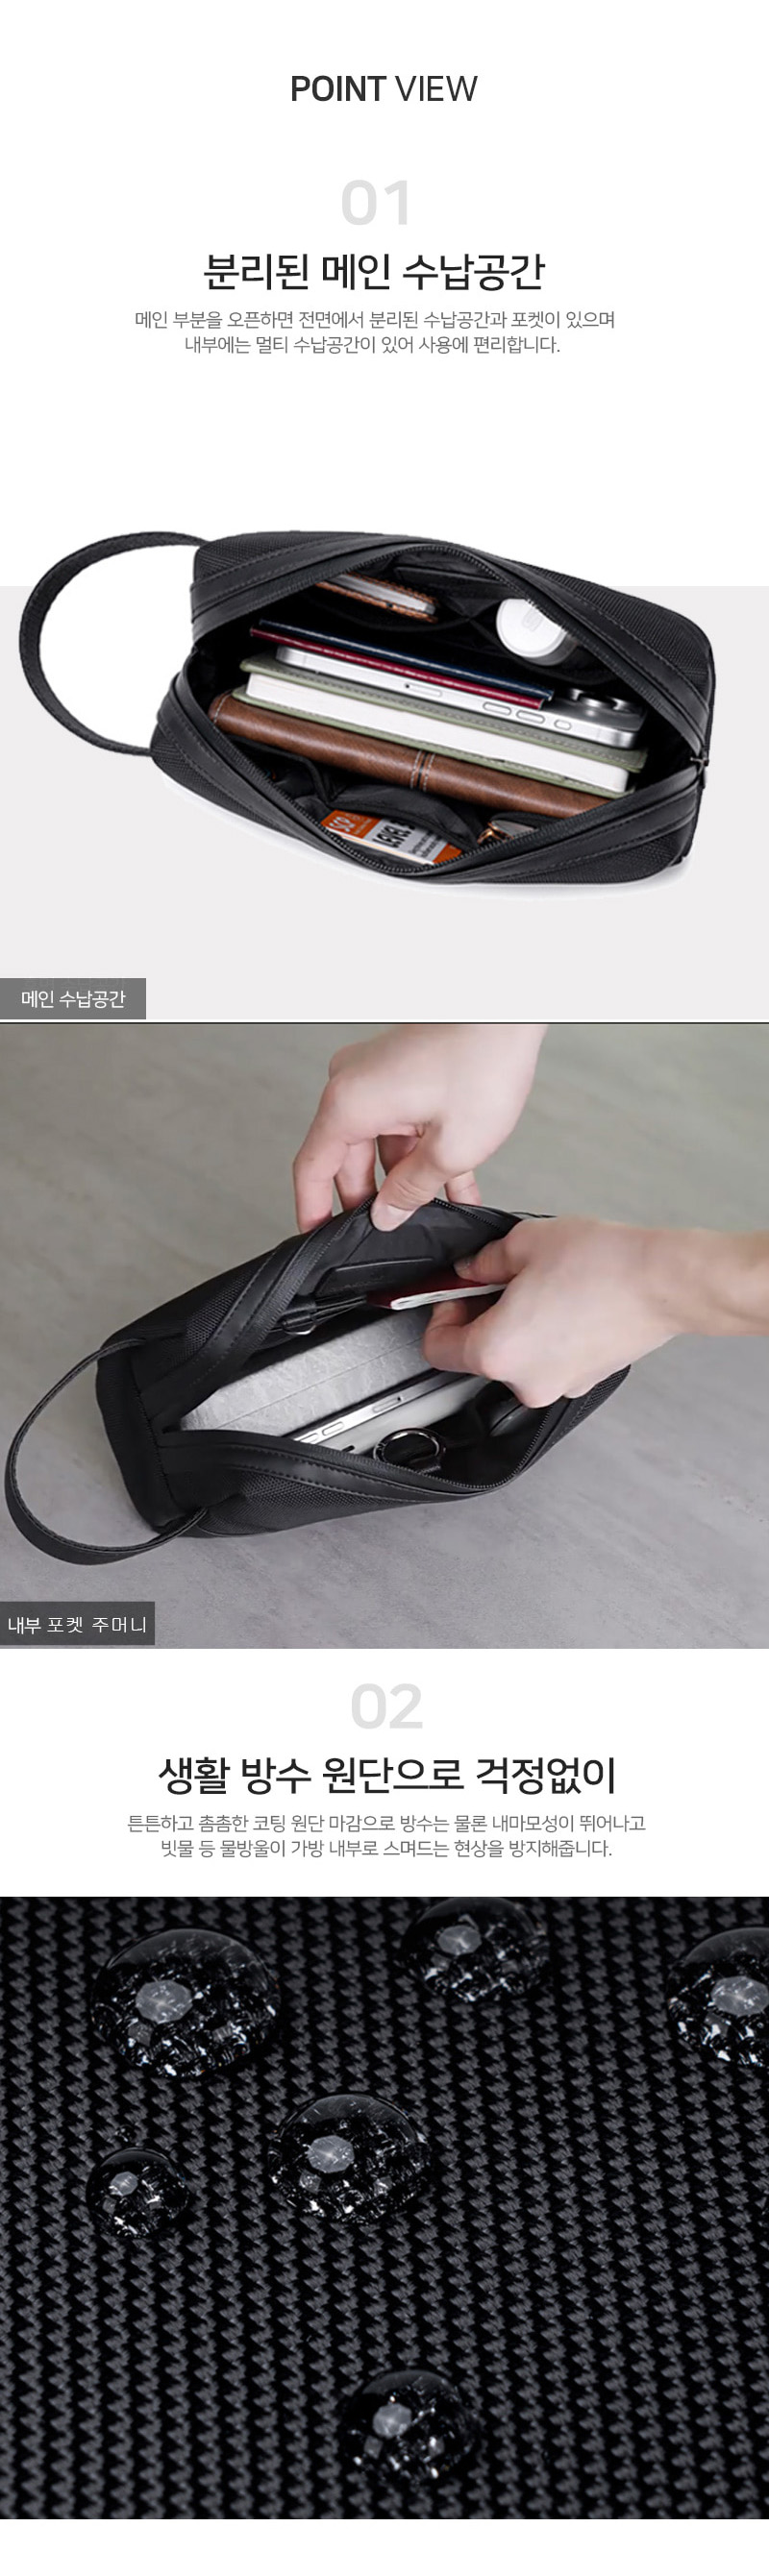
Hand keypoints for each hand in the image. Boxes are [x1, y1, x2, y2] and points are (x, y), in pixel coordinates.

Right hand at [293, 1023, 546, 1230]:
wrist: (510, 1010)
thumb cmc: (483, 1061)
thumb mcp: (452, 1147)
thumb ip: (412, 1189)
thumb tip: (386, 1216)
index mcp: (349, 1104)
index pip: (312, 1168)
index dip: (313, 1211)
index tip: (320, 1241)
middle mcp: (353, 1085)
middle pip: (347, 1160)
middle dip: (373, 1200)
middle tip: (394, 1237)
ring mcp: (376, 1076)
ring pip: (381, 1145)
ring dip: (407, 1179)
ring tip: (438, 1214)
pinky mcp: (400, 1073)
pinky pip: (400, 1125)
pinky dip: (421, 1154)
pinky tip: (454, 1186)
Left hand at [422, 1218, 693, 1405]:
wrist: (663, 1281)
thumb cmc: (603, 1265)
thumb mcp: (523, 1243)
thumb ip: (483, 1261)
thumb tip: (469, 1269)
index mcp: (497, 1352)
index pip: (436, 1348)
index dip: (439, 1314)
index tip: (455, 1292)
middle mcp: (525, 1382)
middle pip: (478, 1355)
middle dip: (481, 1317)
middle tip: (501, 1280)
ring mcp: (558, 1386)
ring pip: (516, 1358)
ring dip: (516, 1327)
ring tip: (541, 1287)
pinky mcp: (584, 1380)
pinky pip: (548, 1360)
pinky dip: (546, 1337)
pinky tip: (565, 1303)